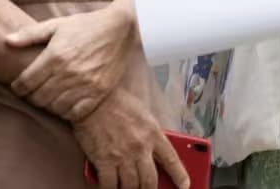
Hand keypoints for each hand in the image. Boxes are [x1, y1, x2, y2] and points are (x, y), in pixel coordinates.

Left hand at [5, 5, 135, 121]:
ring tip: (50, 96)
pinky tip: (66, 101)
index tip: (19, 86)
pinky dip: (67, 111)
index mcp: (55, 56)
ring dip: (49, 104)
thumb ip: (31, 34)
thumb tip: (6, 41)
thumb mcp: (58, 25)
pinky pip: (75, 113)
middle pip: (38, 98)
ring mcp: (85, 85)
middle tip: (34, 91)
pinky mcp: (98, 93)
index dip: (18, 87)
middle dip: (32, 96)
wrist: (121, 28)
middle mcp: (68, 73)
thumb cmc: (86, 25)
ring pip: (55, 108)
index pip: (26, 83)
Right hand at [74, 70, 189, 188]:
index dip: (179, 176)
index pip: (171, 160)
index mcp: (153, 134)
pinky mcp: (104, 161)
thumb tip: (152, 152)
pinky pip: (110, 185)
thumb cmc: (117, 103)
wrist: (94, 99)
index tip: (184, 186)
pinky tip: (111, 188)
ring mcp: (122, 156)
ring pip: (131, 186)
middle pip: (150, 180)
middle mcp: (140, 148)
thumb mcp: (143, 115)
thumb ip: (150, 135)